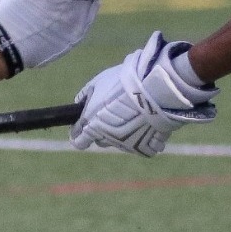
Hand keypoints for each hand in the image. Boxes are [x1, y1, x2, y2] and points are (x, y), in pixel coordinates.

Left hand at [70, 31, 217, 156]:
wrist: (152, 88)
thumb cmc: (122, 83)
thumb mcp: (97, 83)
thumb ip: (86, 96)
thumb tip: (79, 103)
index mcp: (92, 126)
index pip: (79, 141)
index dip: (79, 135)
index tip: (82, 130)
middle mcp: (108, 139)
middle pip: (101, 141)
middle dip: (104, 131)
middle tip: (115, 115)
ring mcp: (127, 145)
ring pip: (122, 143)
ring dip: (126, 134)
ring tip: (138, 116)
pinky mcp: (146, 147)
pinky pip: (145, 148)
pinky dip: (148, 141)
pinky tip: (152, 128)